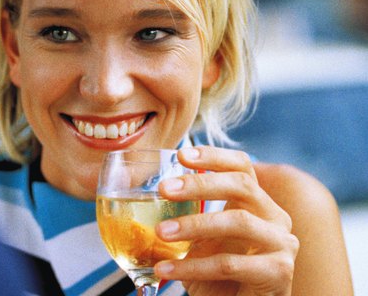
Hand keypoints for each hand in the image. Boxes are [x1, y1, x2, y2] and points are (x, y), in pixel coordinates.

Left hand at [154, 146, 299, 295]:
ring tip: (160, 232)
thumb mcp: (201, 239)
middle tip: (163, 189)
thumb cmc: (218, 275)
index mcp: (256, 203)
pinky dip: (193, 266)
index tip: (181, 155)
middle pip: (242, 185)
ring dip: (194, 225)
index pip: (241, 167)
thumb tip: (148, 194)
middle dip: (200, 183)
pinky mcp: (278, 272)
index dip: (214, 156)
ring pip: (237, 222)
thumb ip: (187, 215)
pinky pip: (229, 264)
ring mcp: (281, 244)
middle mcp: (275, 217)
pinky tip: (165, 269)